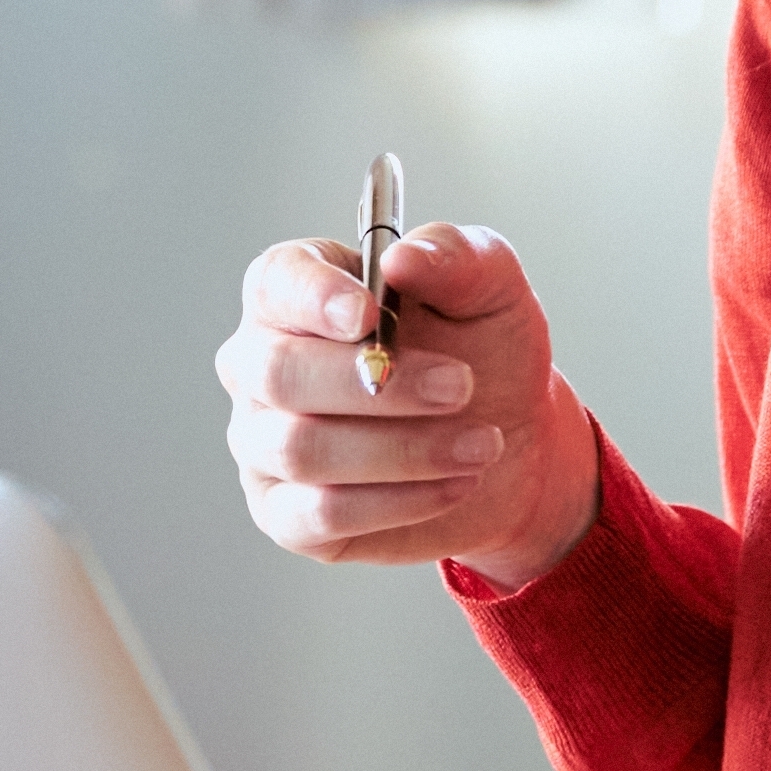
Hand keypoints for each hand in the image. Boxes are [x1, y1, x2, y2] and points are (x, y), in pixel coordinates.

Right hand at [213, 223, 596, 583]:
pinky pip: (318, 513)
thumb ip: (454, 257)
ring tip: (481, 444)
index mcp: (294, 292)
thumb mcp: (490, 290)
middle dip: (377, 386)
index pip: (274, 284)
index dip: (314, 299)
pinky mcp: (283, 514)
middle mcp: (260, 365)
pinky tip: (453, 484)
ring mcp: (262, 442)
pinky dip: (396, 501)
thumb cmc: (483, 351)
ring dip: (403, 450)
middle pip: (278, 373)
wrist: (510, 443)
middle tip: (459, 386)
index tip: (369, 314)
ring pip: (301, 449)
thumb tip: (403, 258)